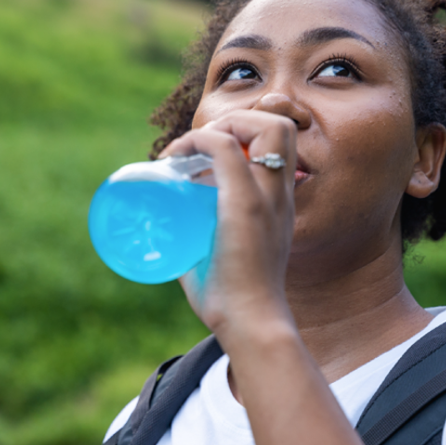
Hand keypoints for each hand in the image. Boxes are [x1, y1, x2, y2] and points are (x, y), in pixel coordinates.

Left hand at [158, 110, 297, 338]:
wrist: (252, 325)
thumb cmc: (232, 300)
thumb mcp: (222, 256)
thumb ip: (201, 242)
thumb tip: (165, 239)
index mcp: (279, 203)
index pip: (279, 143)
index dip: (244, 132)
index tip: (203, 155)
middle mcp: (279, 194)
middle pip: (281, 125)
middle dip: (239, 119)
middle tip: (200, 146)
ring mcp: (266, 196)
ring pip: (265, 125)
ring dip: (226, 124)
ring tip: (193, 149)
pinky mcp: (245, 205)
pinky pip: (223, 149)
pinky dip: (198, 141)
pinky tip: (176, 157)